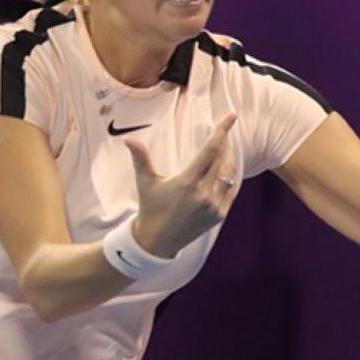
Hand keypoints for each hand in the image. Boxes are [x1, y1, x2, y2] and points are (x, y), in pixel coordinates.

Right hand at [124, 114, 239, 256]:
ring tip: (225, 150)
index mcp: (187, 182)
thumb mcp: (145, 181)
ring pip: (230, 175)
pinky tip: (225, 171)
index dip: (222, 132)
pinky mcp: (219, 215)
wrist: (157, 241)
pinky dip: (229, 178)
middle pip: (222, 160)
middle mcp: (204, 194)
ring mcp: (214, 206)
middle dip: (225, 144)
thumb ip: (140, 158)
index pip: (211, 150)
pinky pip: (231, 191)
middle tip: (224, 134)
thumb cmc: (150, 207)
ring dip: (229, 160)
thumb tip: (128, 138)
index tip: (232, 117)